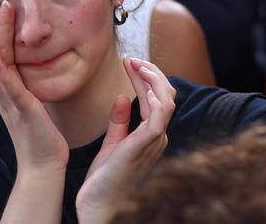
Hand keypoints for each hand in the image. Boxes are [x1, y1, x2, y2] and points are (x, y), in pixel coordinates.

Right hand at [0, 2, 68, 171]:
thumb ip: (22, 85)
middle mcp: (3, 91)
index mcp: (6, 87)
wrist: (43, 166)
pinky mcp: (23, 110)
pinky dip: (0, 73)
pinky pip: (10, 89)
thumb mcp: (29, 102)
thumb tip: (18, 69)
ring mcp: (10, 100)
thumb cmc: (39, 135)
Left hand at [75, 57, 175, 223]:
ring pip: (166, 100)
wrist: (98, 206)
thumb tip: (120, 97)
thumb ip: (118, 122)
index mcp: (151, 136)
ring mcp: (155, 140)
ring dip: (153, 78)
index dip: (144, 78)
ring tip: (136, 64)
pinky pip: (160, 114)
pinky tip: (142, 81)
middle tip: (131, 59)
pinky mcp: (147, 144)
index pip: (154, 99)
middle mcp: (158, 136)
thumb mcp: (110, 145)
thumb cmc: (103, 182)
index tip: (128, 62)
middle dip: (150, 72)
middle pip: (164, 95)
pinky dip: (155, 94)